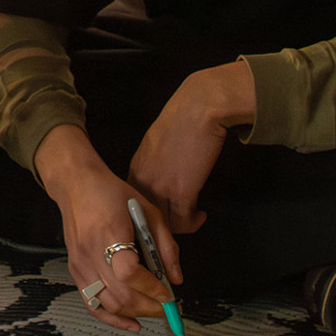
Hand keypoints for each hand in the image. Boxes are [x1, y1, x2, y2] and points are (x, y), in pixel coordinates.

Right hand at [36, 125, 182, 332]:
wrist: (77, 186)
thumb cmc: (114, 195)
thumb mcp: (149, 212)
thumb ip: (165, 247)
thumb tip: (177, 279)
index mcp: (110, 234)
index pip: (129, 273)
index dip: (151, 288)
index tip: (168, 294)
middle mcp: (91, 254)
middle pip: (120, 295)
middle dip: (149, 307)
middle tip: (168, 308)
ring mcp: (80, 265)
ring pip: (108, 304)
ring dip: (135, 313)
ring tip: (153, 309)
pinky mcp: (75, 272)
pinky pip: (93, 304)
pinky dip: (113, 319)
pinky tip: (132, 324)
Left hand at [128, 61, 253, 233]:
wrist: (199, 109)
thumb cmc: (183, 119)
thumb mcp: (157, 142)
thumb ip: (155, 163)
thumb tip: (164, 175)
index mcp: (136, 169)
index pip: (135, 203)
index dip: (149, 213)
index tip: (163, 216)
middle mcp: (143, 181)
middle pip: (147, 218)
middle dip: (162, 226)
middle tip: (178, 225)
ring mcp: (161, 188)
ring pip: (165, 223)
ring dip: (180, 226)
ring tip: (191, 220)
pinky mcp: (181, 192)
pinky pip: (184, 221)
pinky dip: (193, 223)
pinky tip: (201, 216)